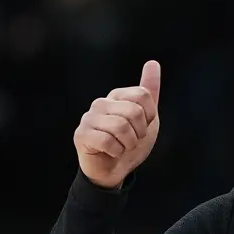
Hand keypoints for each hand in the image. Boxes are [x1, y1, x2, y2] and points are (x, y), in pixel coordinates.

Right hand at [74, 60, 160, 188]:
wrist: (116, 171)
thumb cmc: (130, 143)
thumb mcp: (147, 118)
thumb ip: (150, 92)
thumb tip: (153, 62)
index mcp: (117, 96)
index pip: (144, 95)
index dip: (150, 116)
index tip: (142, 126)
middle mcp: (101, 103)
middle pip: (134, 111)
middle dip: (140, 132)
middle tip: (131, 140)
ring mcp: (89, 118)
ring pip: (121, 127)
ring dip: (129, 143)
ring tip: (122, 146)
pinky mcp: (81, 135)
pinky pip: (108, 141)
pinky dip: (117, 151)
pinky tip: (111, 152)